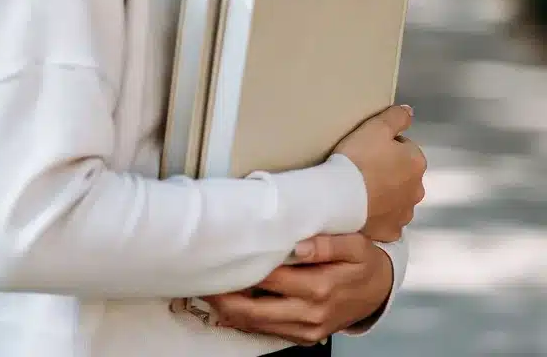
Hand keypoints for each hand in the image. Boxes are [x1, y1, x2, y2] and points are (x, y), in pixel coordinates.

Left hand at [202, 233, 393, 345]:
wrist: (378, 292)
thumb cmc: (363, 262)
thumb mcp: (354, 245)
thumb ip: (327, 243)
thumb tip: (299, 244)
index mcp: (320, 287)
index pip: (270, 278)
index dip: (244, 269)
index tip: (222, 257)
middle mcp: (310, 312)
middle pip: (256, 310)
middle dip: (226, 299)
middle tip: (201, 282)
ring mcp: (306, 329)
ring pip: (258, 325)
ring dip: (230, 312)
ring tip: (208, 293)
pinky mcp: (304, 337)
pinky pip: (268, 332)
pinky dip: (246, 322)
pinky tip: (229, 309)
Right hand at [334, 104, 425, 241]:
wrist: (340, 198)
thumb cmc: (359, 158)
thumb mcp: (375, 127)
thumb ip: (396, 117)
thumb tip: (410, 111)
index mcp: (416, 162)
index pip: (405, 148)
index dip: (386, 146)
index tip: (368, 148)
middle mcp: (417, 190)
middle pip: (403, 175)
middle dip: (390, 172)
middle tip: (363, 168)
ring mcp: (404, 214)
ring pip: (397, 199)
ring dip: (385, 194)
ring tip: (361, 190)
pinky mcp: (391, 232)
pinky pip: (386, 220)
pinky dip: (378, 215)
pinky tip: (363, 209)